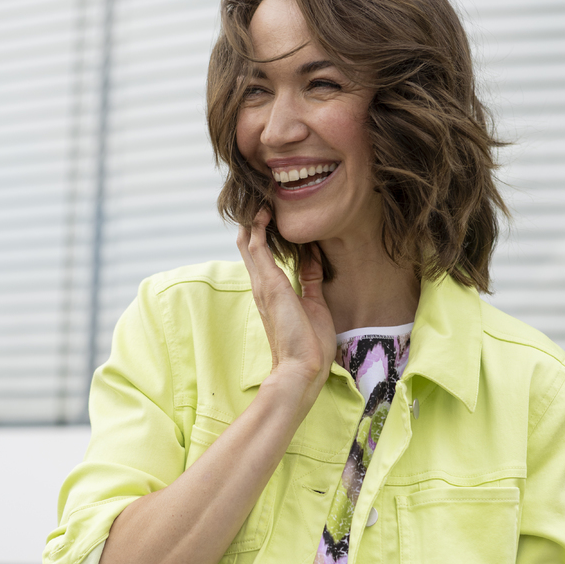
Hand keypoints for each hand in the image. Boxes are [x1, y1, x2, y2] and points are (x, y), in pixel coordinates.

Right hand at [237, 209, 337, 398]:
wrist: (302, 368)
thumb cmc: (309, 346)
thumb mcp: (314, 304)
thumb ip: (310, 280)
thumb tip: (313, 259)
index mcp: (272, 293)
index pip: (262, 256)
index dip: (265, 233)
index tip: (276, 212)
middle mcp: (262, 286)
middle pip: (249, 245)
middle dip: (256, 220)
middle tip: (265, 196)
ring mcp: (263, 284)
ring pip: (249, 242)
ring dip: (255, 218)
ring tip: (263, 195)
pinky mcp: (269, 284)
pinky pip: (257, 247)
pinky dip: (259, 227)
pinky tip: (264, 211)